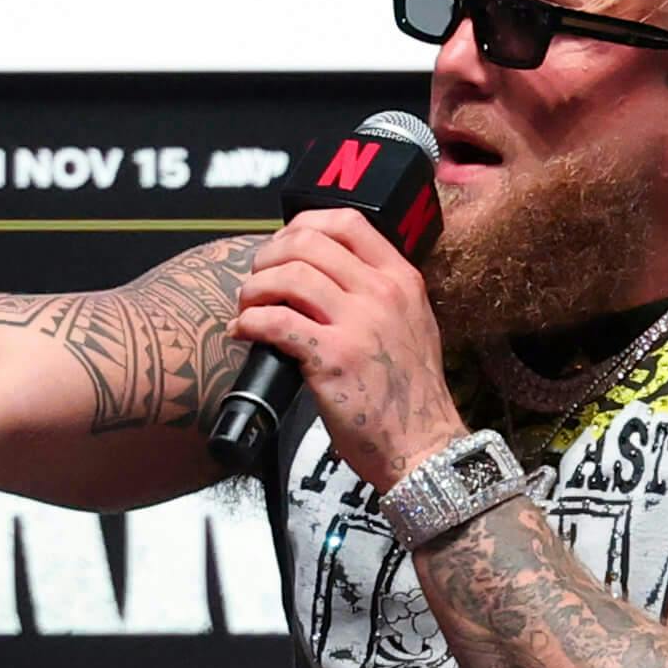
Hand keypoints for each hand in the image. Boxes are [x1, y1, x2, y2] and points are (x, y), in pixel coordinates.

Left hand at [227, 209, 467, 490]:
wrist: (422, 446)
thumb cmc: (411, 393)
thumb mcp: (413, 324)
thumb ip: (381, 293)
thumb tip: (330, 273)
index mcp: (401, 280)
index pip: (347, 222)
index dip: (303, 225)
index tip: (283, 244)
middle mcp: (381, 294)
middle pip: (308, 243)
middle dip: (269, 256)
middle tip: (257, 278)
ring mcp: (358, 325)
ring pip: (288, 277)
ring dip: (254, 288)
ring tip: (247, 306)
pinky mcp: (332, 359)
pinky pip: (276, 322)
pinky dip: (250, 322)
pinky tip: (244, 331)